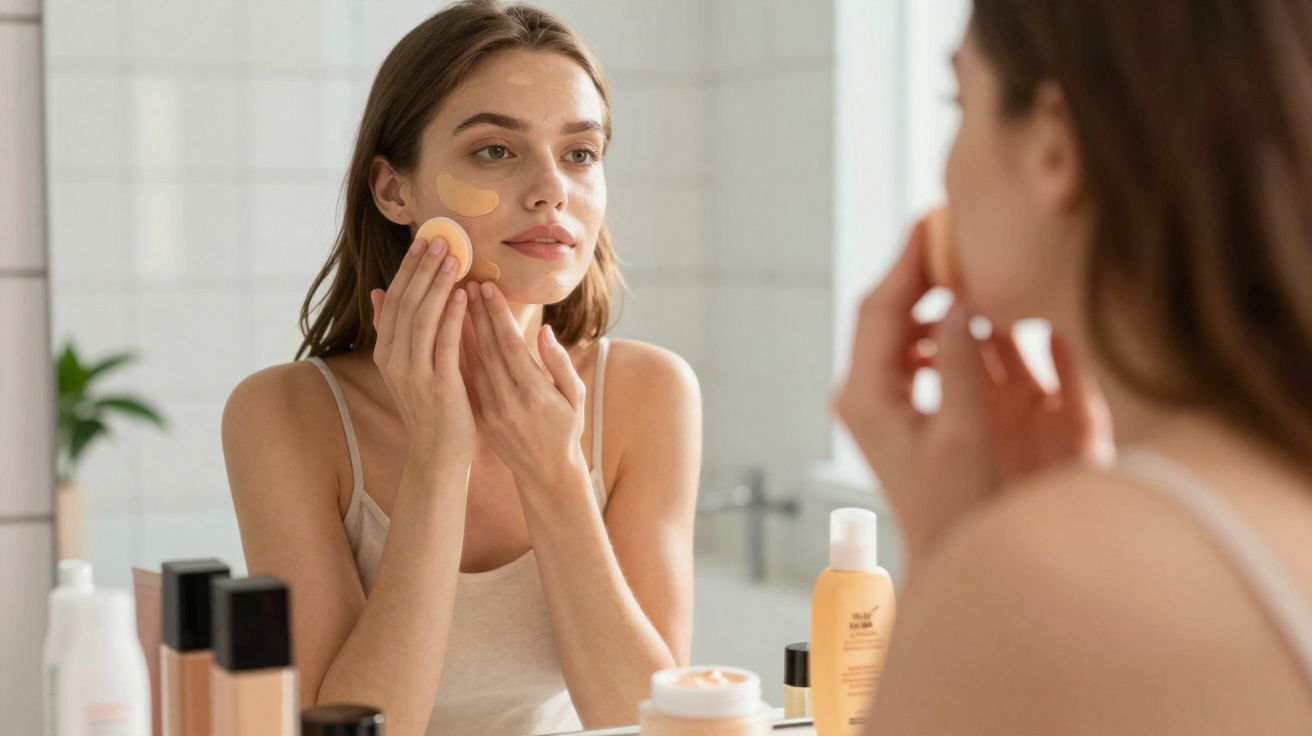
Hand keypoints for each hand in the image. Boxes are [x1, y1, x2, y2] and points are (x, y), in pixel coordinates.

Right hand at [369, 235, 473, 462]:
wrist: (438, 454)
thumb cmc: (430, 408)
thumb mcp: (406, 367)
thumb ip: (394, 330)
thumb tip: (377, 292)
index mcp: (386, 353)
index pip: (395, 300)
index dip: (409, 269)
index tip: (424, 241)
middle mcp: (394, 360)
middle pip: (407, 303)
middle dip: (423, 269)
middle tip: (441, 240)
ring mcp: (413, 373)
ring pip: (423, 318)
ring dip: (438, 285)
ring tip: (453, 258)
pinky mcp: (437, 385)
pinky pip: (444, 343)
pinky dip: (452, 316)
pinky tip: (462, 295)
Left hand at [460, 281, 587, 487]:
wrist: (547, 473)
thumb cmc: (567, 429)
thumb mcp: (575, 396)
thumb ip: (559, 363)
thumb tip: (542, 331)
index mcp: (535, 391)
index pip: (510, 344)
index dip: (496, 313)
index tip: (487, 286)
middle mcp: (509, 399)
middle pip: (486, 348)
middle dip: (475, 312)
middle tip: (465, 281)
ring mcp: (492, 410)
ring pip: (471, 362)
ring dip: (461, 329)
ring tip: (453, 300)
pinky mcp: (481, 417)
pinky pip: (467, 380)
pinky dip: (457, 355)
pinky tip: (449, 334)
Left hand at [831, 219, 1110, 562]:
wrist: (945, 549)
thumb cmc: (957, 503)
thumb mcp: (964, 431)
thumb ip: (960, 364)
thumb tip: (962, 301)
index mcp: (865, 395)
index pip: (881, 308)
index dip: (909, 261)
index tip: (933, 218)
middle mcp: (856, 393)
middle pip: (880, 311)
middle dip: (916, 270)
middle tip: (951, 229)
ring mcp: (866, 400)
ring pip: (890, 328)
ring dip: (924, 298)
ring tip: (963, 266)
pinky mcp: (883, 407)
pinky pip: (901, 350)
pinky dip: (929, 328)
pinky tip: (960, 321)